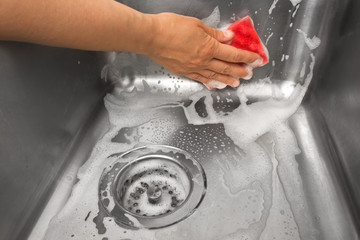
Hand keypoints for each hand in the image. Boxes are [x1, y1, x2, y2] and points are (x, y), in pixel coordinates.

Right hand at [145, 13, 261, 86]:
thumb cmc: (170, 27)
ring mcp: (193, 68)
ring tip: (236, 84)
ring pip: (214, 76)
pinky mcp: (183, 71)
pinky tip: (214, 85)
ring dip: (227, 80)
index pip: (233, 54)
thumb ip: (214, 33)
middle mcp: (203, 61)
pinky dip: (209, 82)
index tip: (256, 59)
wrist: (150, 37)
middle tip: (249, 74)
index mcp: (208, 47)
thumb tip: (228, 37)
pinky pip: (200, 79)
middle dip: (240, 71)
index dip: (247, 57)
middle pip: (226, 68)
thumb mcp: (196, 25)